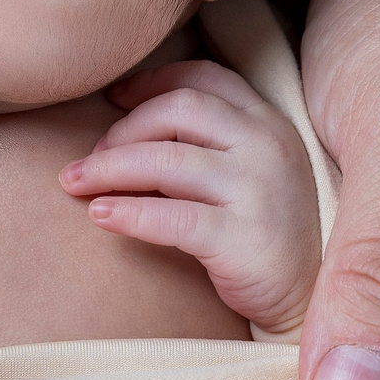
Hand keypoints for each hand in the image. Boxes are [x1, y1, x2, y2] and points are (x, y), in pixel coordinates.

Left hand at [60, 60, 322, 334]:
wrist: (305, 302)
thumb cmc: (262, 235)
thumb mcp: (247, 175)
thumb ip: (205, 146)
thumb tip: (122, 133)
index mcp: (269, 123)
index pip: (204, 78)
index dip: (151, 82)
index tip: (112, 98)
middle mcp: (268, 146)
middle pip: (178, 110)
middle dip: (122, 129)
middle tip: (90, 158)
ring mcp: (259, 190)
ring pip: (167, 160)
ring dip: (109, 168)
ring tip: (74, 183)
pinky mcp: (245, 238)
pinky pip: (172, 217)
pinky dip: (128, 212)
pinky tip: (100, 215)